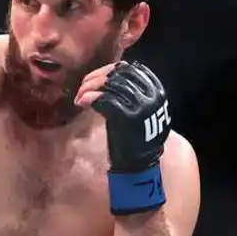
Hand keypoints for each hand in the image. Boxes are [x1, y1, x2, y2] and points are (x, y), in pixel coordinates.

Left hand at [76, 61, 171, 214]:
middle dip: (96, 78)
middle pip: (118, 75)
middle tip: (82, 88)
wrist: (139, 166)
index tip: (94, 78)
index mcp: (156, 91)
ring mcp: (142, 107)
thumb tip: (109, 75)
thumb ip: (130, 92)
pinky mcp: (129, 118)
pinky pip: (106, 100)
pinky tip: (82, 102)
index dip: (108, 70)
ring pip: (111, 85)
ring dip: (90, 88)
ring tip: (80, 96)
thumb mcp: (138, 109)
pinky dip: (91, 97)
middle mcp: (152, 96)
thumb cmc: (134, 138)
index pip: (130, 69)